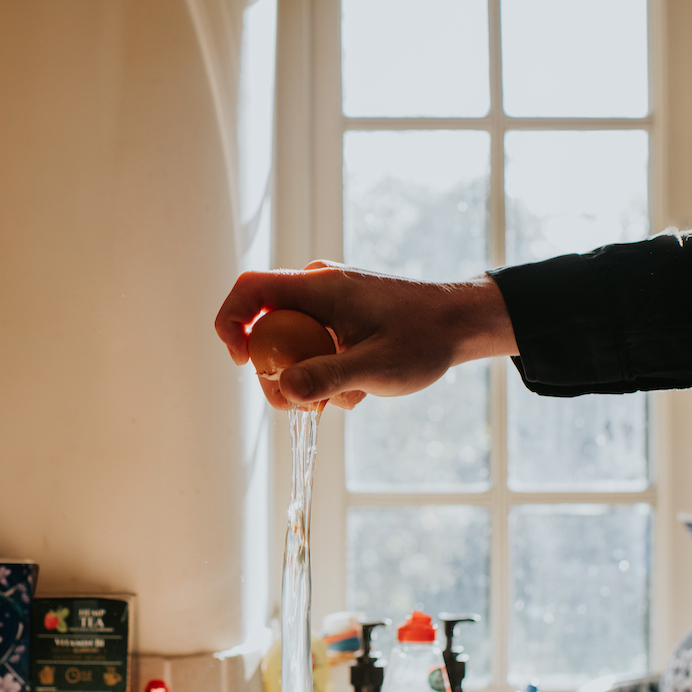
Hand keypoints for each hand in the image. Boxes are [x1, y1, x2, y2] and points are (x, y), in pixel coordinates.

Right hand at [215, 262, 517, 409]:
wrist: (461, 325)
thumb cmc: (425, 338)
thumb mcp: (376, 366)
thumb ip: (328, 377)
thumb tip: (282, 390)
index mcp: (318, 287)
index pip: (250, 289)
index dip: (230, 322)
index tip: (240, 361)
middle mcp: (317, 289)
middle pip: (265, 325)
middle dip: (273, 370)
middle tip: (293, 405)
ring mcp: (328, 305)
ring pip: (289, 342)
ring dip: (304, 377)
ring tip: (343, 398)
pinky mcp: (339, 320)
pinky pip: (311, 346)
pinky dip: (323, 373)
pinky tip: (356, 388)